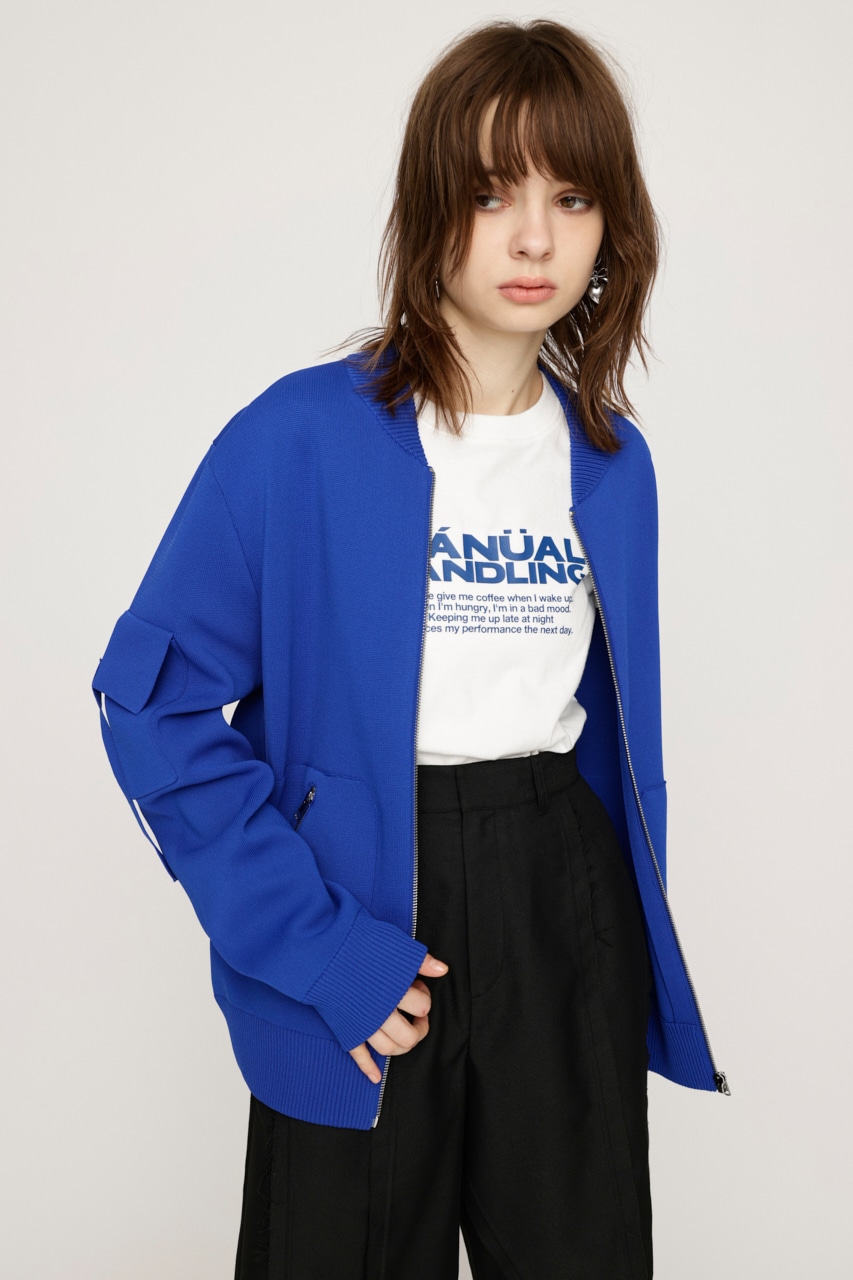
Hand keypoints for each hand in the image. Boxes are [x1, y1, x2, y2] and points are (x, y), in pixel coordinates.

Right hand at [348, 953, 449, 1082]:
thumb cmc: (356, 943)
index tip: (417, 986)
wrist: (320, 950)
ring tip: (404, 1033)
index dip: (424, 995)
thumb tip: (442, 969)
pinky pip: (358, 1055)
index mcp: (395, 992)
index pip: (423, 1006)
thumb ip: (420, 960)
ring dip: (401, 1046)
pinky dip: (368, 1068)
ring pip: (389, 1049)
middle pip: (409, 1037)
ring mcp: (362, 1024)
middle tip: (417, 1016)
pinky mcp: (346, 1029)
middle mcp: (381, 1013)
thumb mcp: (394, 946)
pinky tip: (375, 1076)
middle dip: (418, 1029)